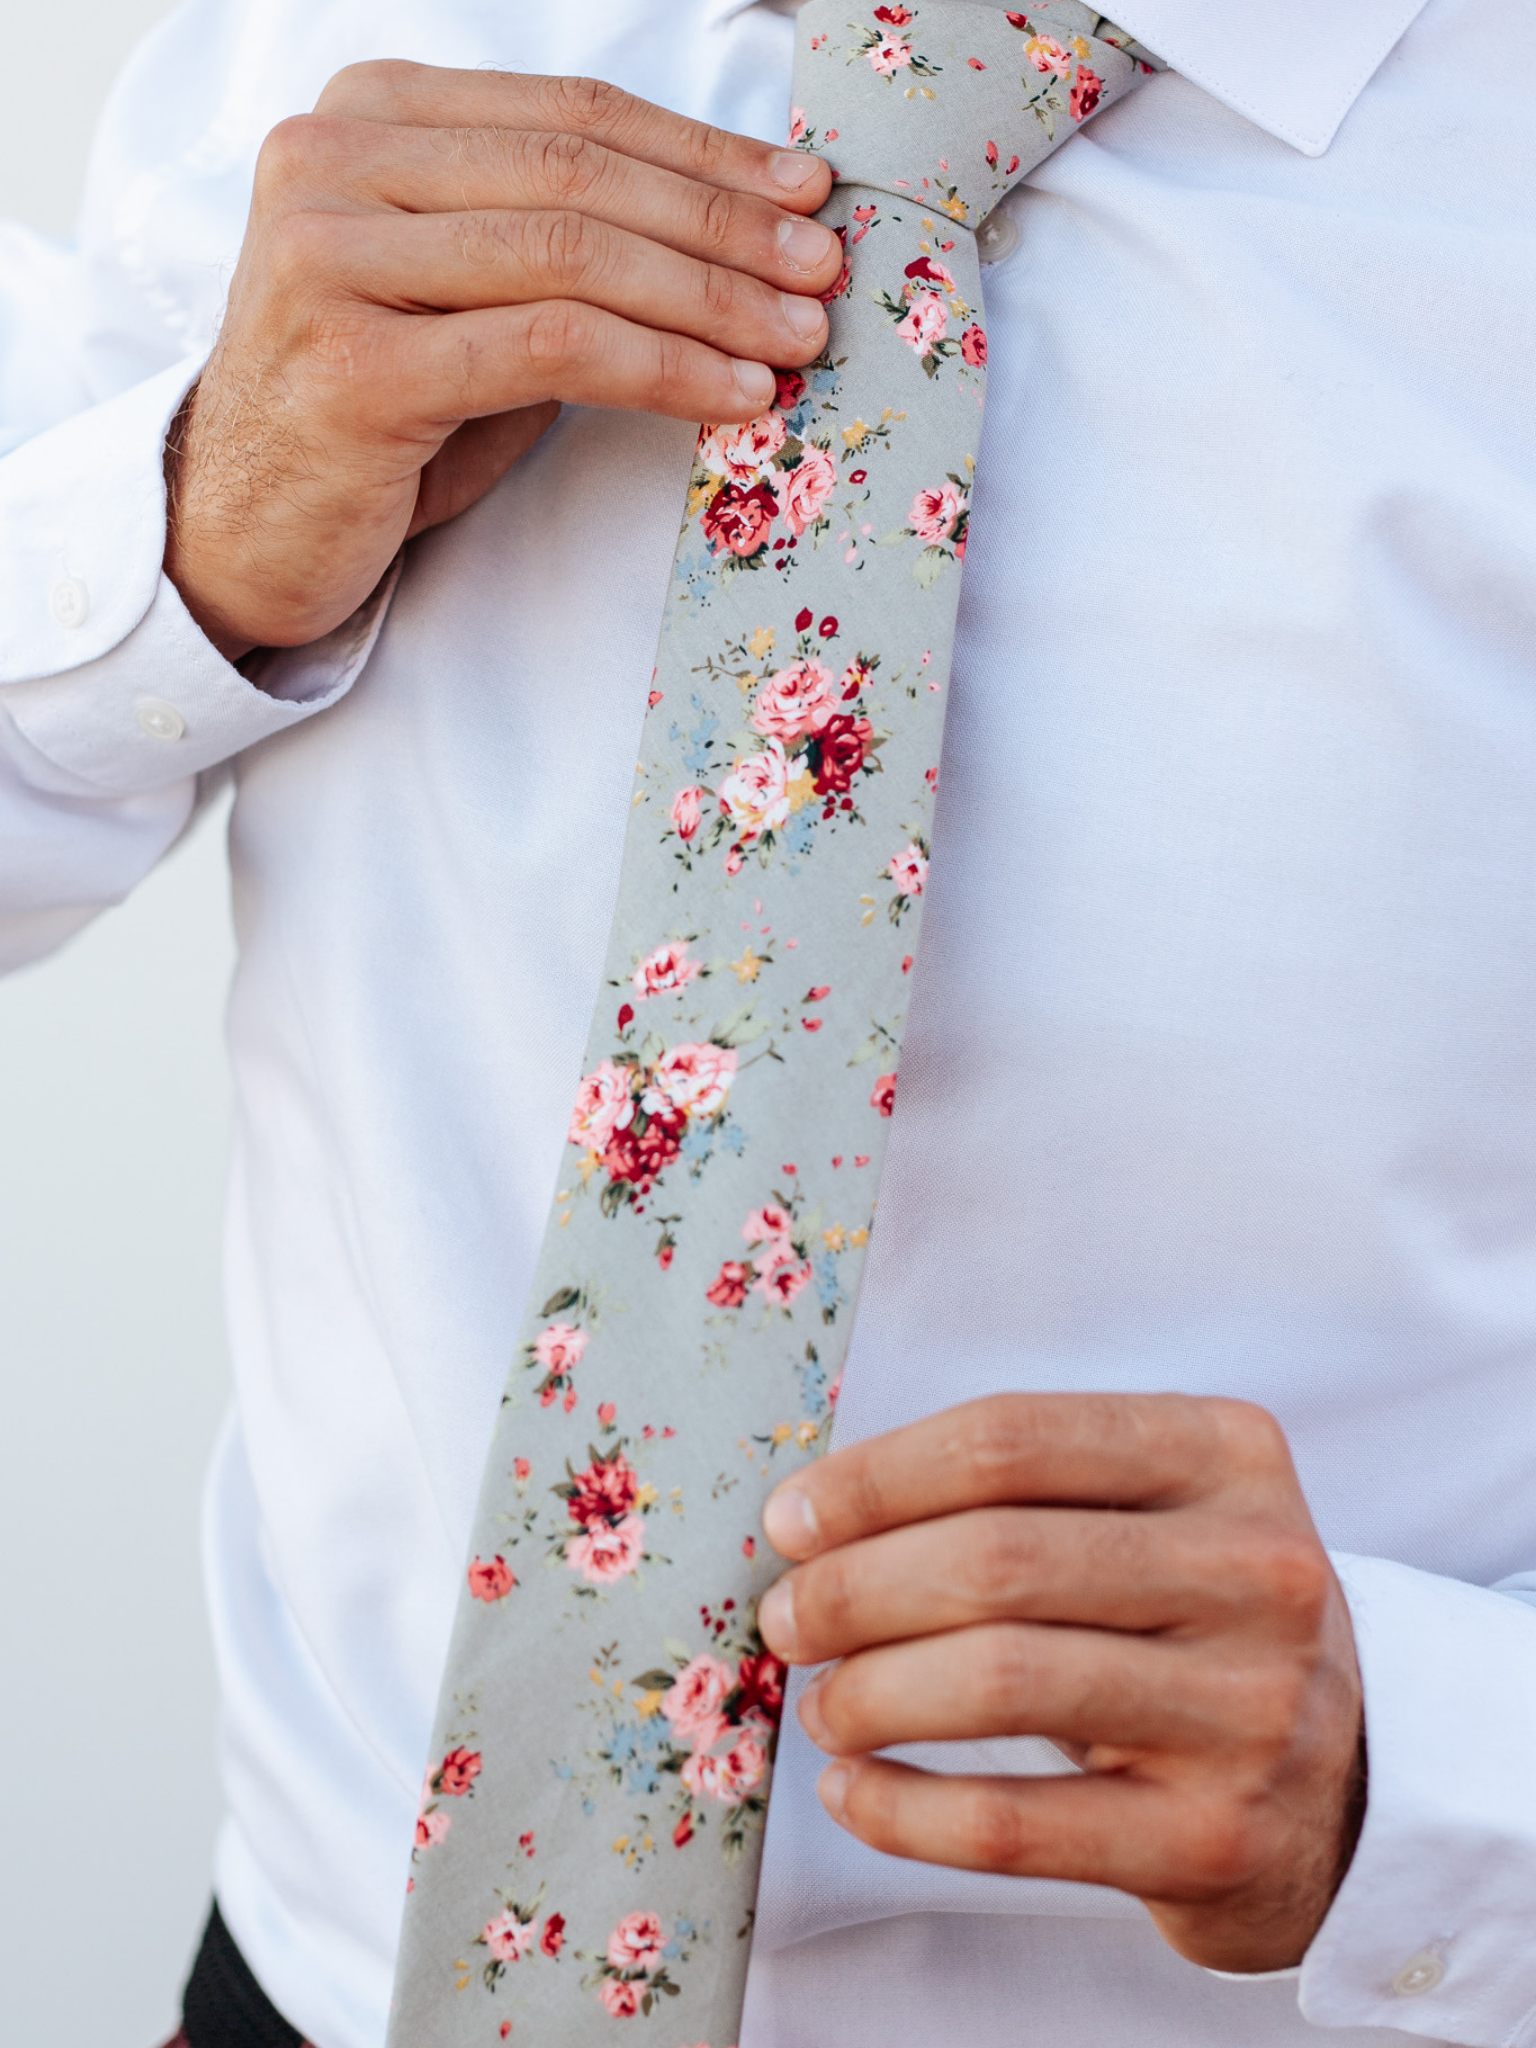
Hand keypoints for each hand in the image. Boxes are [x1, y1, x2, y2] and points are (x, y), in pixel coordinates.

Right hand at [164, 65, 838, 657]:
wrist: (237, 529)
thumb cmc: (373, 418)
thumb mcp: (460, 298)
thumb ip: (553, 243)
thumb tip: (737, 239)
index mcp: (366, 116)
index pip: (570, 115)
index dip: (701, 154)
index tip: (802, 196)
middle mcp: (334, 162)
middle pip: (581, 174)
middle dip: (723, 226)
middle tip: (822, 271)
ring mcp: (331, 256)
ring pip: (574, 252)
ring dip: (711, 300)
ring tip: (797, 339)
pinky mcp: (355, 363)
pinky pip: (551, 346)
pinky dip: (662, 368)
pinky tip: (733, 394)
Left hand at [758, 1394, 1364, 1973]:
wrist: (1339, 1784)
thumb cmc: (1192, 1619)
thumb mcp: (1149, 1515)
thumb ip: (1016, 1493)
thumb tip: (813, 1519)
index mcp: (1225, 1453)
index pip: (1010, 1438)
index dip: (875, 1478)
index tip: (792, 1518)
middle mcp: (1256, 1568)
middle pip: (995, 1559)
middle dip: (852, 1589)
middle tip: (788, 1618)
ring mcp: (1248, 1707)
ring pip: (1000, 1681)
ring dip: (868, 1693)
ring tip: (820, 1704)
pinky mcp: (1215, 1837)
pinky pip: (1015, 1825)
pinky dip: (903, 1809)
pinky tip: (854, 1791)